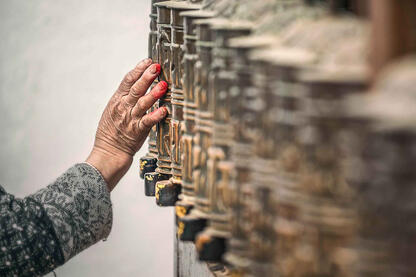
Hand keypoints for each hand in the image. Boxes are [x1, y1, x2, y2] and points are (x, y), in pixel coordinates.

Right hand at [86, 58, 166, 190]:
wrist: (109, 151)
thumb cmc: (112, 130)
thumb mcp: (113, 109)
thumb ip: (125, 97)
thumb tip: (137, 83)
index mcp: (117, 100)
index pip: (128, 80)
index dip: (138, 69)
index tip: (148, 61)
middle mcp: (123, 107)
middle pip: (136, 88)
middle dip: (147, 76)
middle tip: (157, 67)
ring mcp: (130, 119)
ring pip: (142, 103)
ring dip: (154, 93)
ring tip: (163, 85)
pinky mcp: (137, 130)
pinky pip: (148, 121)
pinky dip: (156, 115)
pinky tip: (164, 110)